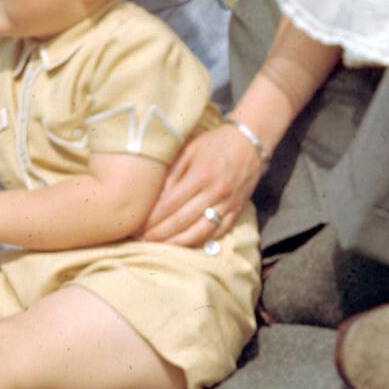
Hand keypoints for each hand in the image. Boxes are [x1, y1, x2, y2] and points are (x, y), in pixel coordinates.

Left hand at [141, 126, 263, 246]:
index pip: (170, 204)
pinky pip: (218, 232)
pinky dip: (201, 240)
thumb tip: (156, 197)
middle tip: (142, 240)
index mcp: (200, 175)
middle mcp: (214, 192)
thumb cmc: (215, 143)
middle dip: (160, 234)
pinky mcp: (237, 210)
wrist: (250, 141)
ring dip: (178, 243)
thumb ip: (172, 173)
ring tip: (161, 247)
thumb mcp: (190, 149)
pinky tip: (187, 244)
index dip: (152, 218)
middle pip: (182, 221)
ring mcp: (227, 204)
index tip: (138, 226)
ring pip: (200, 232)